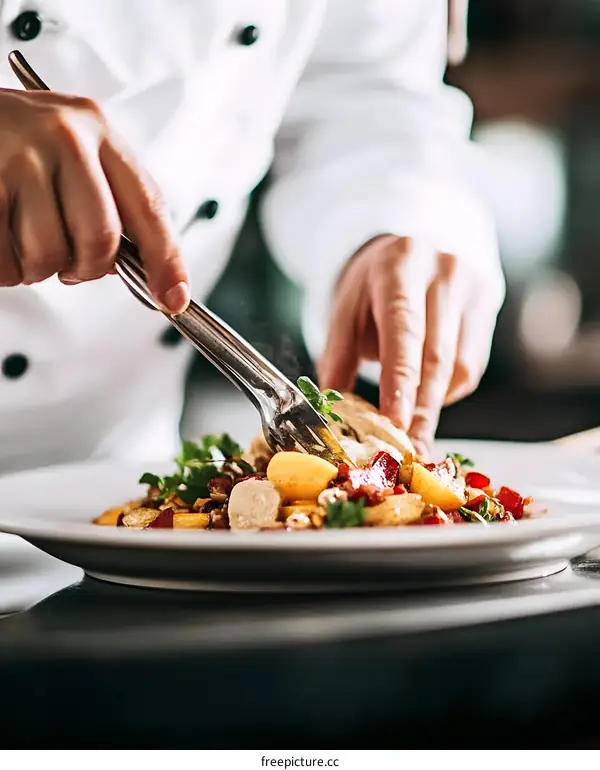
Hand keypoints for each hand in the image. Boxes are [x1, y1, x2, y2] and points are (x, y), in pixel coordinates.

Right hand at [0, 88, 188, 312]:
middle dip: (86, 268)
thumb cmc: (17, 144)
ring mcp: (19, 158)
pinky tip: (2, 240)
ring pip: (50, 255)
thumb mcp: (72, 153)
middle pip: (100, 239)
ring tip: (24, 240)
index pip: (148, 206)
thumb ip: (110, 202)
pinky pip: (6, 260)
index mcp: (98, 131)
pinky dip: (6, 268)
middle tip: (68, 263)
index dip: (166, 261)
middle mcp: (63, 137)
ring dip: (38, 268)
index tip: (174, 297)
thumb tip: (140, 269)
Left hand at [317, 235, 504, 455]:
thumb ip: (337, 355)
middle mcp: (444, 270)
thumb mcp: (347, 307)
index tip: (394, 424)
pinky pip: (472, 365)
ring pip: (460, 366)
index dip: (400, 381)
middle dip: (420, 410)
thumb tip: (333, 410)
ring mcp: (473, 285)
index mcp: (399, 265)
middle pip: (436, 356)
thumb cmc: (375, 282)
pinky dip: (448, 389)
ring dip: (433, 404)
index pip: (404, 330)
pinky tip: (427, 393)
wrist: (416, 242)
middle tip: (408, 450)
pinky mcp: (490, 303)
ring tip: (411, 428)